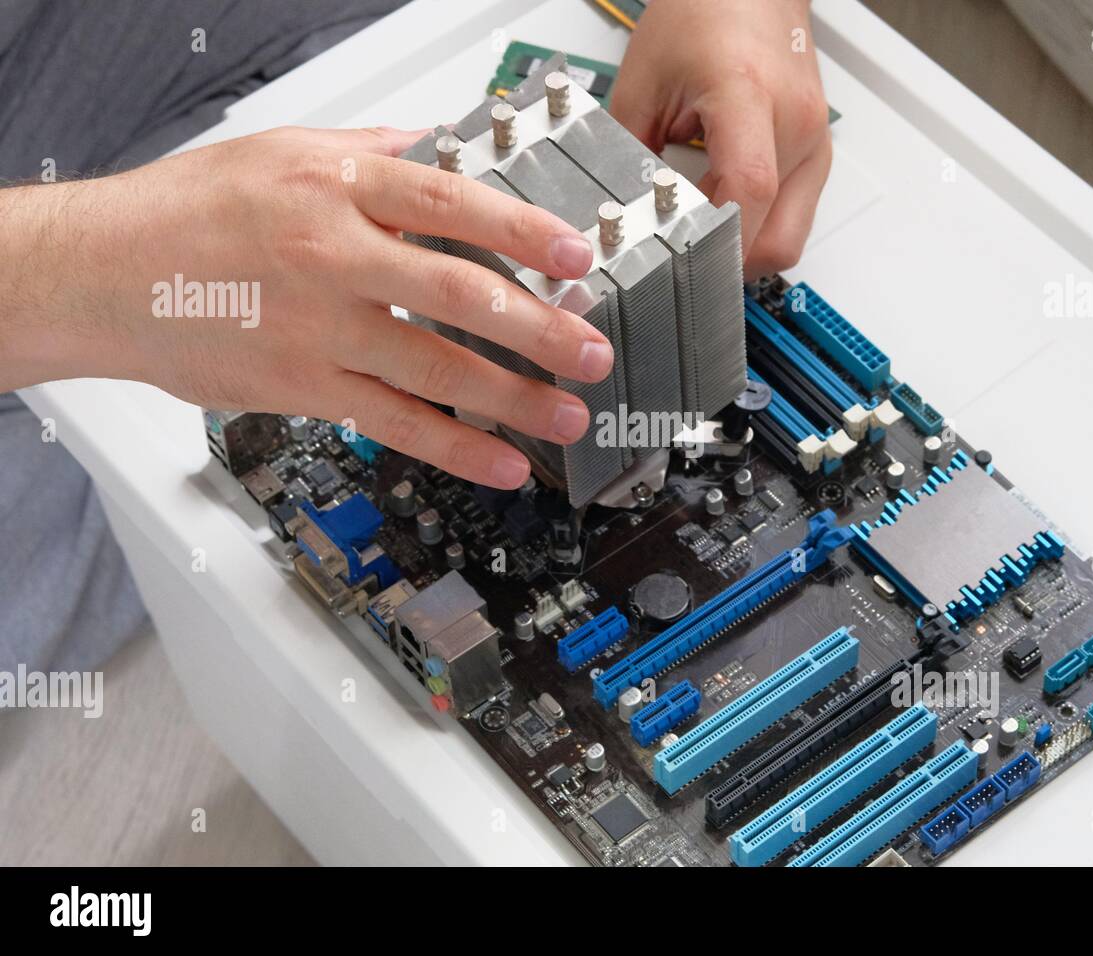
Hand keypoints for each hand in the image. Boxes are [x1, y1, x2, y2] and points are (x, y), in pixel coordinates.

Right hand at [0, 126, 613, 487]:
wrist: (103, 273)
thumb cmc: (188, 212)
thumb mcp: (283, 153)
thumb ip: (372, 155)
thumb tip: (445, 150)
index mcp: (337, 189)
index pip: (452, 205)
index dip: (524, 231)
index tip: (577, 256)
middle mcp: (334, 257)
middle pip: (459, 294)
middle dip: (539, 328)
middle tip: (593, 351)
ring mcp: (320, 329)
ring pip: (436, 369)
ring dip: (513, 398)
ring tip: (567, 414)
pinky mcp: (305, 387)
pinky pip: (393, 424)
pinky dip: (455, 448)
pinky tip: (502, 463)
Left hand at [611, 0, 830, 278]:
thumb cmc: (705, 13)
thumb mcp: (644, 82)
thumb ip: (628, 155)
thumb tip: (620, 215)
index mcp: (749, 95)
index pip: (748, 191)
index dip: (717, 242)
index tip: (685, 262)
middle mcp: (796, 124)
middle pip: (780, 239)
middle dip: (733, 263)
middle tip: (690, 256)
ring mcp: (814, 141)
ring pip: (791, 237)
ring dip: (747, 245)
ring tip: (706, 222)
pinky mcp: (816, 153)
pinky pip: (794, 215)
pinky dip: (759, 224)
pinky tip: (726, 203)